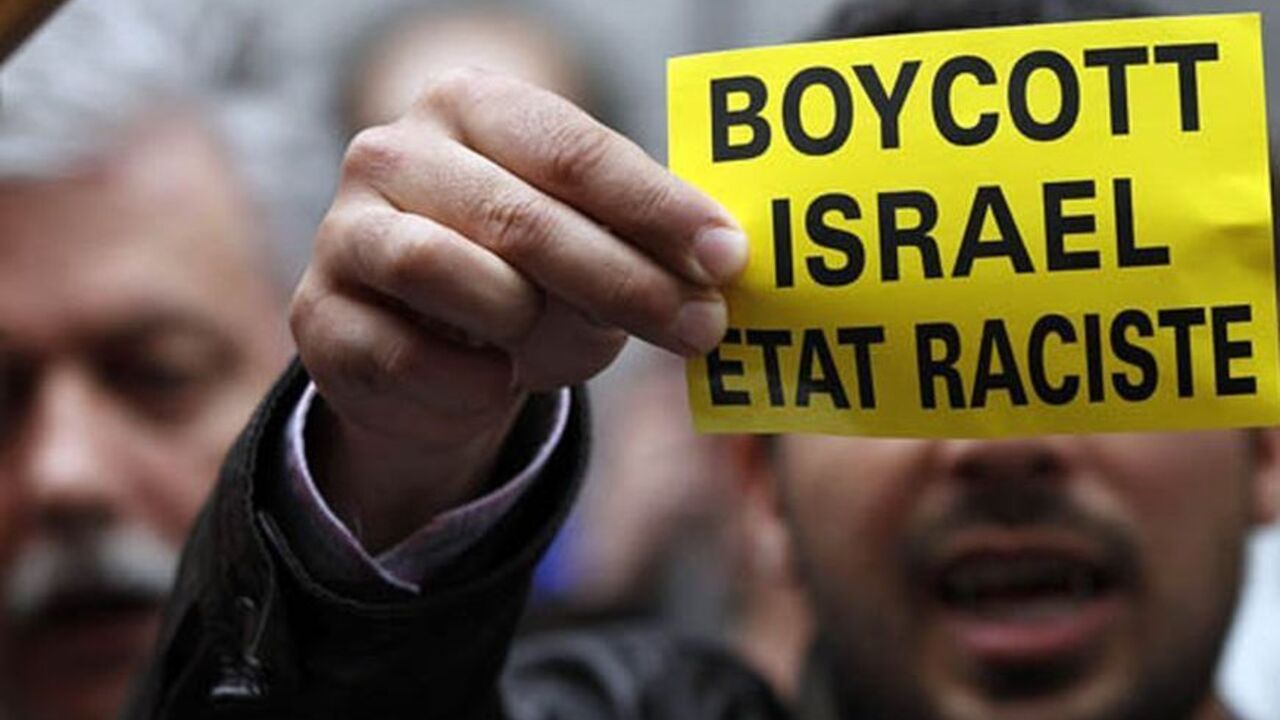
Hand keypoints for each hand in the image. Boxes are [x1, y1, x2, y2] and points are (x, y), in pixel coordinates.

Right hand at [289, 68, 746, 549]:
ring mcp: (343, 228)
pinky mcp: (315, 313)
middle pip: (520, 216)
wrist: (426, 361)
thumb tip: (719, 264)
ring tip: (547, 343)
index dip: (656, 207)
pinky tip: (493, 381)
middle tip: (699, 327)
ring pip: (444, 269)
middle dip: (626, 281)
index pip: (573, 150)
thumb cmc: (524, 286)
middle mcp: (394, 149)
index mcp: (471, 106)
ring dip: (525, 323)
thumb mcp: (589, 252)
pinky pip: (405, 355)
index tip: (727, 256)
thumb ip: (638, 244)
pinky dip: (471, 381)